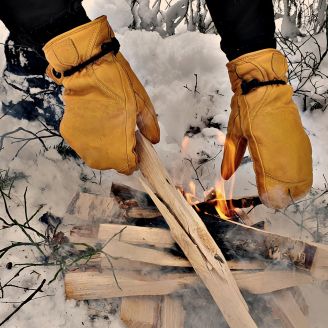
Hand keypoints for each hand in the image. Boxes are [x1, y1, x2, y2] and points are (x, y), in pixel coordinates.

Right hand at [43, 15, 159, 173]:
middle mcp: (98, 149)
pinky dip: (90, 140)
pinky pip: (82, 144)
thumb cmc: (120, 85)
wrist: (88, 66)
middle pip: (110, 164)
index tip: (134, 149)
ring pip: (94, 157)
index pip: (127, 166)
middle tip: (121, 138)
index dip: (133, 160)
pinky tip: (95, 125)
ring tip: (108, 131)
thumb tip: (152, 141)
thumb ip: (149, 127)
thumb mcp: (142, 104)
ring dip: (103, 150)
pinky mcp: (69, 132)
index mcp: (119, 144)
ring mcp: (81, 142)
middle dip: (118, 156)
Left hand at [221, 49, 311, 207]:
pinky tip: (294, 178)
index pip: (270, 184)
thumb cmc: (246, 110)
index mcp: (264, 152)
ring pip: (301, 176)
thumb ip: (231, 157)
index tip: (265, 200)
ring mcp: (295, 145)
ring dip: (293, 188)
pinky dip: (301, 175)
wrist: (264, 86)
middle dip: (282, 195)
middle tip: (274, 199)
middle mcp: (283, 152)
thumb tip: (226, 176)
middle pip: (289, 185)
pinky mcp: (301, 139)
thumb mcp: (234, 134)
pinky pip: (305, 164)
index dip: (269, 196)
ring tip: (285, 192)